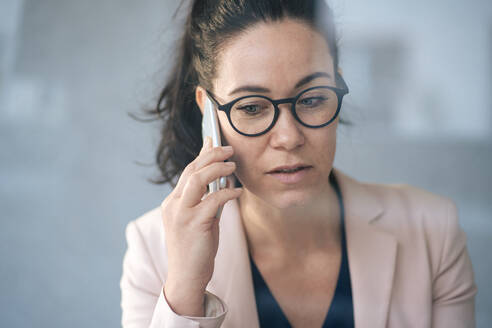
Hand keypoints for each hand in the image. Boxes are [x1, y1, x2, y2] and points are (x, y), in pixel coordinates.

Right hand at [161, 136, 241, 314]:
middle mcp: (173, 204)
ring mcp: (181, 213)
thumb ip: (205, 199)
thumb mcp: (198, 219)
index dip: (202, 154)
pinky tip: (237, 191)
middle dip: (212, 155)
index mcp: (172, 202)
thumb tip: (221, 178)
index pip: (188, 171)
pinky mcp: (194, 223)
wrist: (186, 277)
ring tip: (233, 165)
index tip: (213, 141)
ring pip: (198, 178)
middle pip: (192, 169)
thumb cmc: (194, 248)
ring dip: (218, 168)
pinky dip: (228, 192)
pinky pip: (214, 199)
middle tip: (229, 149)